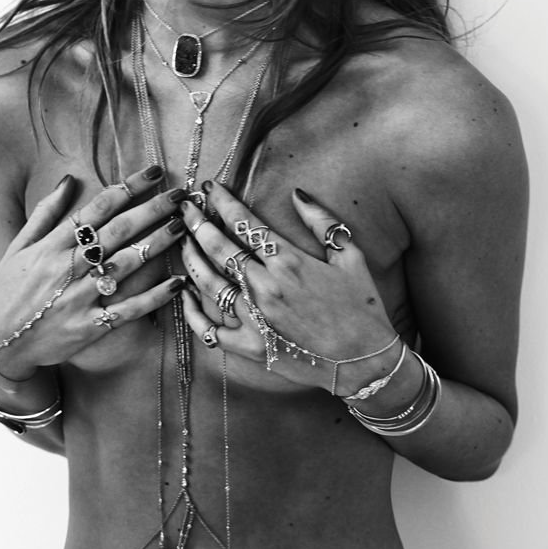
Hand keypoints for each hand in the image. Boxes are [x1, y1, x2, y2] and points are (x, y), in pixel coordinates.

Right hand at [0, 165, 186, 380]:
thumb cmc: (6, 292)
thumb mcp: (19, 247)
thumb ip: (46, 213)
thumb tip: (70, 180)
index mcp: (51, 245)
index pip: (96, 208)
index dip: (127, 187)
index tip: (153, 173)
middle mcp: (67, 268)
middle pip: (117, 231)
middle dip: (151, 209)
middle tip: (178, 195)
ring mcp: (79, 298)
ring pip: (126, 265)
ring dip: (158, 243)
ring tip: (182, 226)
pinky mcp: (89, 327)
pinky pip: (128, 309)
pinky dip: (153, 297)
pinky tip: (177, 283)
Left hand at [179, 181, 400, 394]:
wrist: (365, 361)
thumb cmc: (362, 307)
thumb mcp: (351, 257)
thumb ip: (322, 222)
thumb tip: (297, 194)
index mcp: (289, 261)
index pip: (245, 223)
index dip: (223, 201)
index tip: (210, 187)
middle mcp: (266, 287)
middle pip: (218, 247)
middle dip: (197, 223)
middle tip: (185, 208)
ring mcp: (255, 319)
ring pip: (208, 282)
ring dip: (191, 258)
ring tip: (182, 241)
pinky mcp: (250, 347)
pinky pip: (209, 330)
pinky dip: (191, 312)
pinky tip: (184, 294)